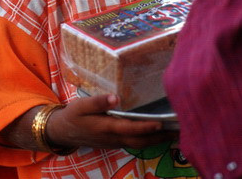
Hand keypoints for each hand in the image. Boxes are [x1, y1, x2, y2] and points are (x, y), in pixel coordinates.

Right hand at [46, 94, 176, 149]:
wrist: (63, 131)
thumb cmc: (73, 115)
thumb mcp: (81, 105)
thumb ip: (97, 102)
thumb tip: (115, 97)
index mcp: (106, 127)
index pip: (130, 128)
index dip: (146, 127)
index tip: (161, 122)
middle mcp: (113, 138)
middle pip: (141, 140)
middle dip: (160, 136)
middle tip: (178, 129)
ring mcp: (115, 142)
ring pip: (140, 143)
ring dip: (157, 139)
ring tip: (174, 132)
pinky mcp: (116, 142)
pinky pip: (136, 142)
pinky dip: (149, 139)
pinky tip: (158, 133)